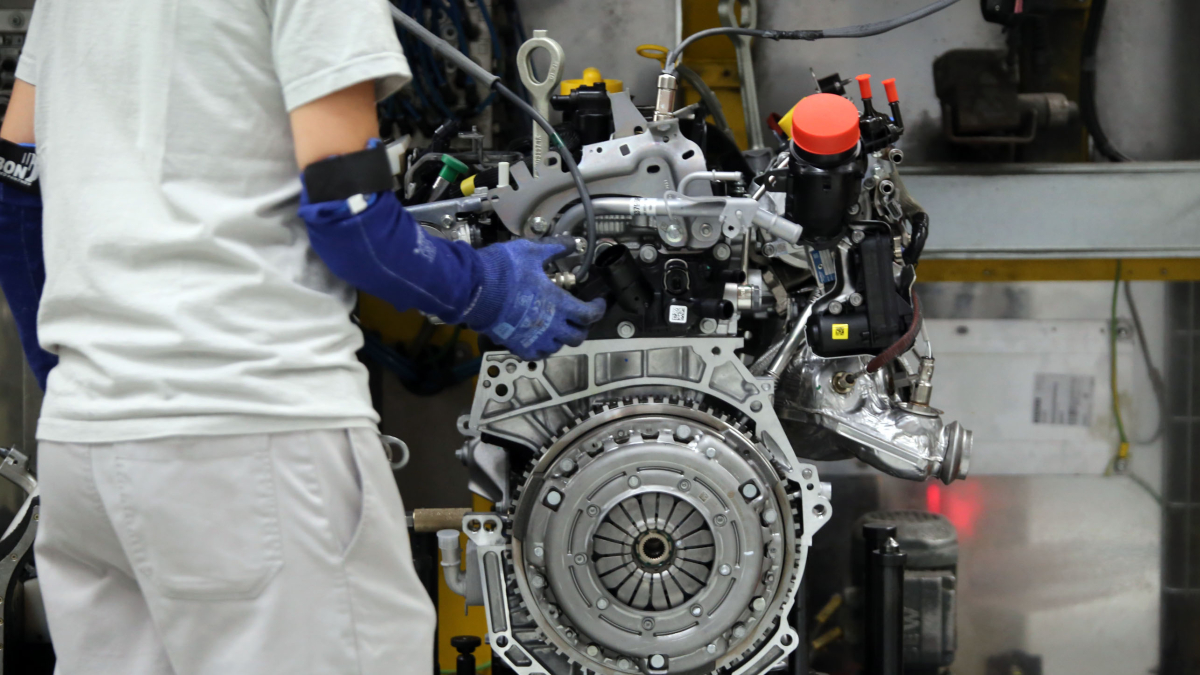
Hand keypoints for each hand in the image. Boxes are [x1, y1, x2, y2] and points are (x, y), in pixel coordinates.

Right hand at [464, 237, 604, 360]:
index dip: (599, 309)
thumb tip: (572, 243)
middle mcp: (551, 326)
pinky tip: (539, 338)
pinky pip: (537, 354)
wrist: (474, 288)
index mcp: (559, 303)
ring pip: (558, 347)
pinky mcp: (517, 346)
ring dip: (562, 338)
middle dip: (582, 327)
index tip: (598, 303)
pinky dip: (542, 348)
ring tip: (558, 326)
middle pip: (577, 336)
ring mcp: (534, 339)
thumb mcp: (532, 252)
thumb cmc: (504, 270)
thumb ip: (555, 248)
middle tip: (579, 317)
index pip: (590, 315)